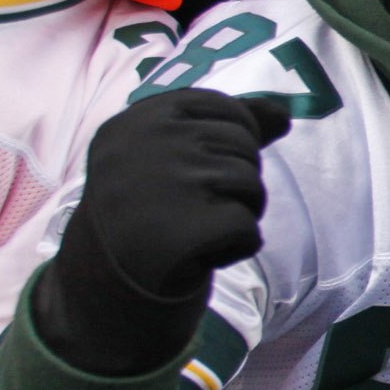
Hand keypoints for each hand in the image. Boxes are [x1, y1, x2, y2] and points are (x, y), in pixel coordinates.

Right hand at [31, 90, 290, 376]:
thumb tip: (285, 114)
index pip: (226, 108)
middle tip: (190, 206)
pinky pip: (249, 229)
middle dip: (235, 180)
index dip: (233, 141)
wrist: (105, 281)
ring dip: (238, 213)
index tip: (199, 169)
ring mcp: (166, 185)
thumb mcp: (174, 154)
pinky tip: (198, 254)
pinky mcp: (183, 230)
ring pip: (251, 185)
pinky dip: (235, 248)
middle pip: (243, 146)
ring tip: (194, 228)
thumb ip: (229, 125)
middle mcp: (147, 143)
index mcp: (139, 118)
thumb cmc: (148, 209)